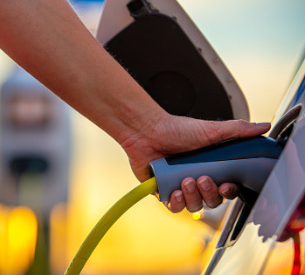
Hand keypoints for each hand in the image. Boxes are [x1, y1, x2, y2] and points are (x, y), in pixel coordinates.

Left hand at [119, 113, 270, 212]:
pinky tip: (174, 191)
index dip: (228, 191)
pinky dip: (176, 202)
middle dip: (209, 193)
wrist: (147, 131)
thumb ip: (237, 130)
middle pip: (211, 201)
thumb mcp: (211, 130)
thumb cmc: (175, 130)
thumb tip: (262, 127)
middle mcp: (196, 179)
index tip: (226, 185)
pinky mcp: (164, 191)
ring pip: (194, 206)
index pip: (226, 189)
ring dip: (192, 197)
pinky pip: (174, 207)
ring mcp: (180, 187)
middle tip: (202, 178)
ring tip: (185, 181)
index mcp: (210, 168)